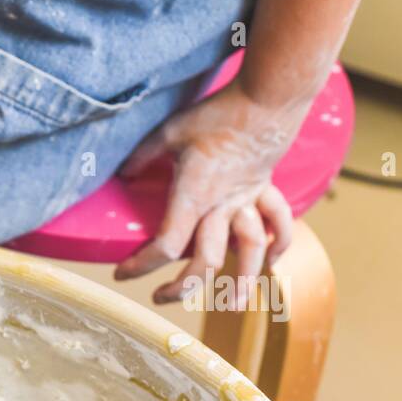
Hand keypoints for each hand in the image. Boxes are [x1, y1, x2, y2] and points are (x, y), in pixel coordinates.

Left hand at [114, 82, 300, 305]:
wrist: (270, 95)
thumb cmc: (219, 112)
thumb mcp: (170, 131)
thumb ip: (143, 156)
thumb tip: (123, 174)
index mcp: (195, 197)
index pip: (167, 246)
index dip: (142, 265)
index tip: (122, 272)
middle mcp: (223, 206)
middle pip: (206, 262)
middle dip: (183, 288)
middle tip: (160, 297)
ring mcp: (248, 200)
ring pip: (249, 251)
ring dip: (243, 281)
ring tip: (235, 305)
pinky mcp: (266, 189)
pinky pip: (278, 222)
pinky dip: (279, 243)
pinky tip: (272, 261)